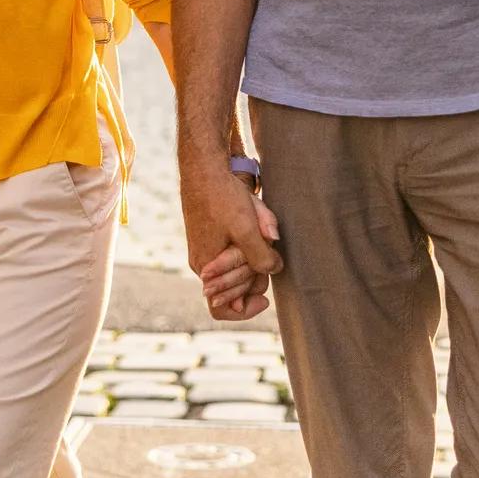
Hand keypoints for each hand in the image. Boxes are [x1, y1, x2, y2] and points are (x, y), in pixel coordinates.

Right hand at [182, 165, 279, 317]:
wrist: (205, 167)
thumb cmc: (223, 198)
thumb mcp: (246, 229)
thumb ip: (261, 256)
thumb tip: (274, 270)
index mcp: (207, 267)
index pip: (222, 308)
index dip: (245, 310)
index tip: (265, 300)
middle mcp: (204, 263)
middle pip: (235, 287)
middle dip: (255, 274)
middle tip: (269, 253)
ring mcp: (207, 249)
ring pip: (238, 266)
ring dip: (255, 254)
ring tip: (263, 228)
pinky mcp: (213, 234)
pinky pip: (235, 249)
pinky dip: (250, 242)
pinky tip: (257, 221)